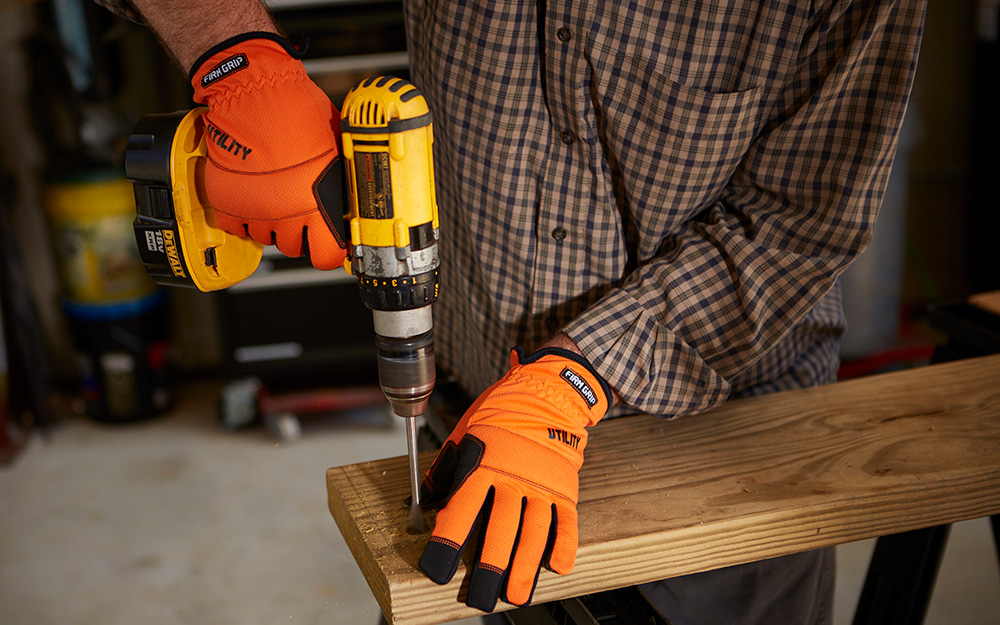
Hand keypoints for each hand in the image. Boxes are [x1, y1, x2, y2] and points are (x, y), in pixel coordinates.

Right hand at [190, 33, 346, 269]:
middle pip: (293, 248)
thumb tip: (349, 200)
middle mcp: (285, 214)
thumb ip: (339, 182)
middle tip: (298, 207)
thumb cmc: (297, 111)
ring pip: (265, 237)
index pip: (327, 256)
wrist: (253, 90)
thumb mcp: (335, 148)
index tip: (328, 243)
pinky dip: (242, 214)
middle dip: (297, 231)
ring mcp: (253, 210)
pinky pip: (235, 224)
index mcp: (317, 205)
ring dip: (270, 221)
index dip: (329, 251)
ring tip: (273, 192)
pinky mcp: (226, 201)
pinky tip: (251, 194)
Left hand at [419, 347, 611, 610]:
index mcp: (483, 463)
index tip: (436, 571)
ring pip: (533, 532)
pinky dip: (564, 545)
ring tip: (517, 595)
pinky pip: (566, 521)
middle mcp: (513, 477)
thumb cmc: (501, 412)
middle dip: (490, 567)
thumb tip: (426, 498)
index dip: (447, 544)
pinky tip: (558, 568)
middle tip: (481, 598)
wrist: (547, 392)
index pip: (461, 511)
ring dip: (526, 567)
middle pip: (500, 530)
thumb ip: (447, 467)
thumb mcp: (464, 432)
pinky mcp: (565, 487)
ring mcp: (542, 484)